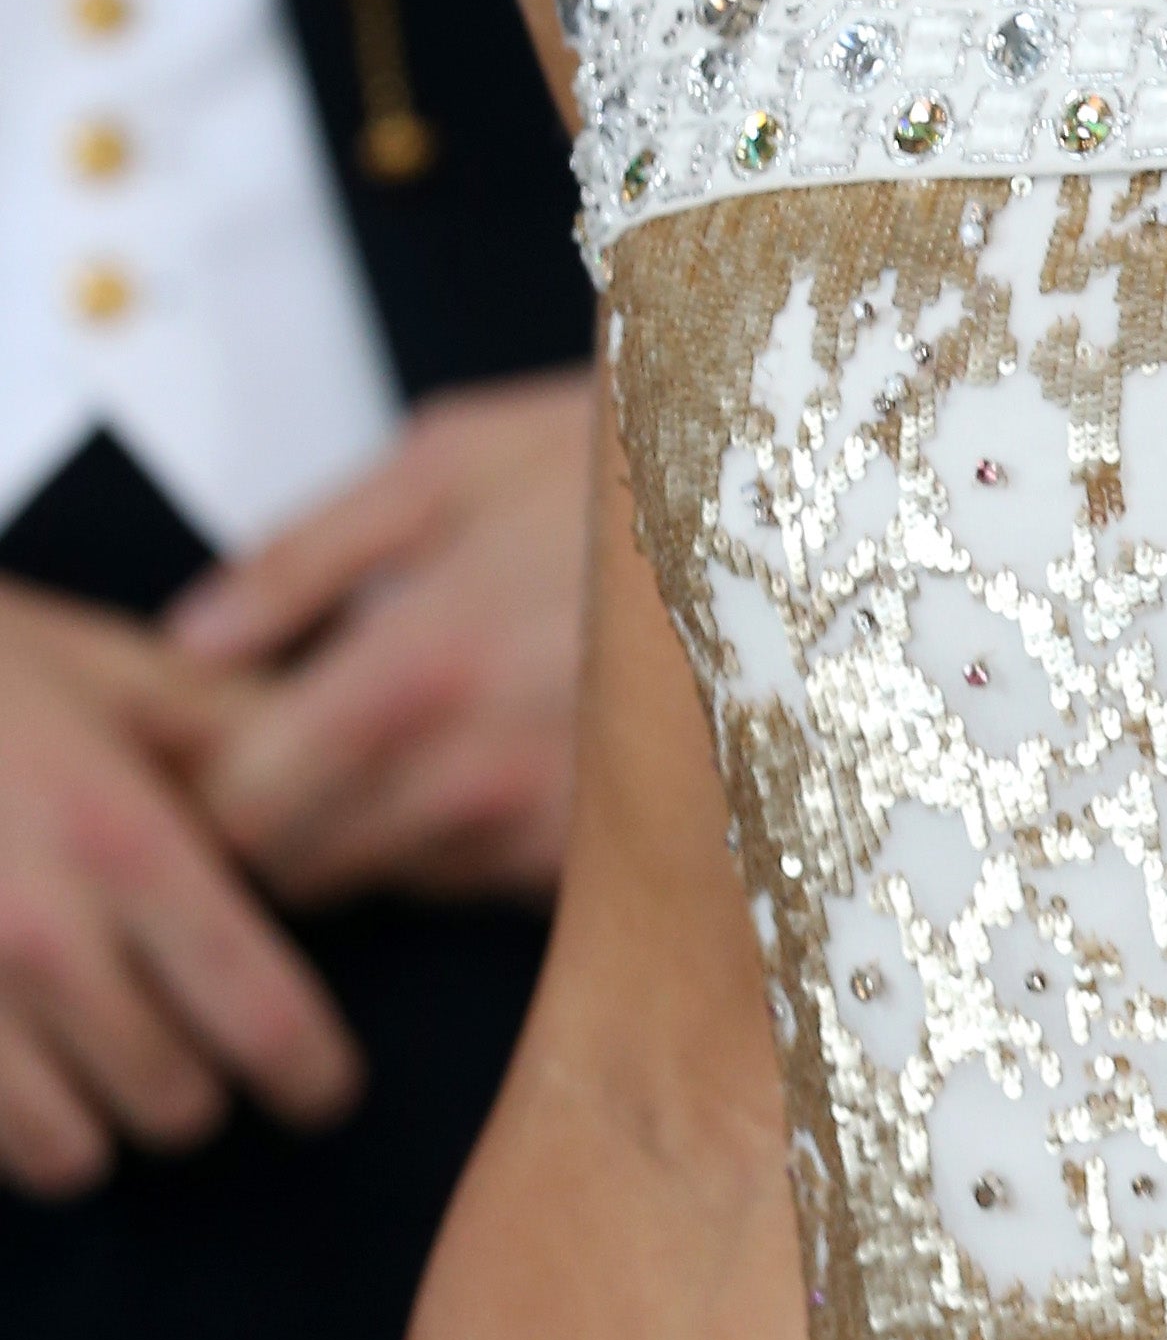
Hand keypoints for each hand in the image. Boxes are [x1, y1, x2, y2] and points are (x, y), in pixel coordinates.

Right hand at [0, 578, 363, 1193]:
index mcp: (122, 844)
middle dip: (201, 1084)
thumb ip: (242, 733)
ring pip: (70, 1153)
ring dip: (98, 1123)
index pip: (259, 1014)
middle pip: (175, 1103)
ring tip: (94, 1059)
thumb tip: (363, 770)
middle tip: (192, 1041)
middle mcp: (39, 940)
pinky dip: (9, 1128)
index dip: (310, 1074)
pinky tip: (14, 1067)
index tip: (323, 1089)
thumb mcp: (118, 673)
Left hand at [172, 374, 594, 910]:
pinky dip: (465, 831)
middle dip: (274, 815)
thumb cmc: (623, 460)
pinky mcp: (614, 855)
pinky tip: (494, 742)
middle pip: (303, 870)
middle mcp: (477, 776)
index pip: (243, 806)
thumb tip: (191, 643)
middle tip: (293, 732)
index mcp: (416, 670)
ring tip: (413, 723)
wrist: (803, 496)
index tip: (203, 741)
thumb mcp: (450, 458)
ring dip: (375, 824)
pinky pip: (490, 878)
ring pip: (396, 881)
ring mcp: (553, 830)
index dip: (202, 782)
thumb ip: (301, 557)